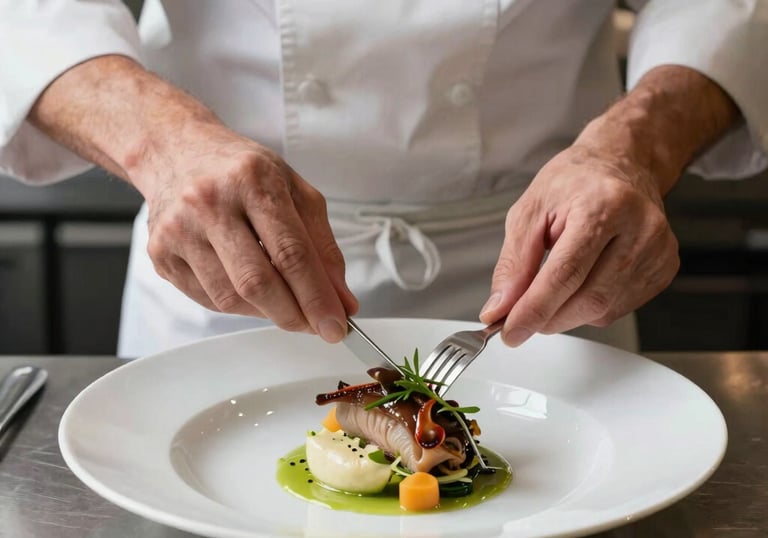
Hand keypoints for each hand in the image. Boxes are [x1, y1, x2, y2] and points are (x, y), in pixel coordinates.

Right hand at [138, 123, 357, 341]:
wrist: (176, 151)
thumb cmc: (241, 171)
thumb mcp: (295, 191)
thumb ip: (323, 245)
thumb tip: (340, 299)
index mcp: (252, 180)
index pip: (291, 253)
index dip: (318, 297)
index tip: (336, 324)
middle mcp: (210, 202)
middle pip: (258, 282)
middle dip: (294, 315)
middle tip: (315, 326)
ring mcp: (179, 230)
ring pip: (231, 298)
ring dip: (267, 312)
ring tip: (284, 301)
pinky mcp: (161, 254)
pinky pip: (208, 299)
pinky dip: (239, 305)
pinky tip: (251, 290)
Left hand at [479, 144, 678, 345]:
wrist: (620, 164)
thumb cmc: (574, 183)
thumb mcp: (529, 211)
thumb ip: (513, 264)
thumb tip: (500, 308)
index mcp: (603, 205)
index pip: (565, 274)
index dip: (534, 310)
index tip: (510, 331)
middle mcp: (639, 227)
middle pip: (589, 298)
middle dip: (548, 318)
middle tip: (521, 319)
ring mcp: (658, 249)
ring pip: (604, 310)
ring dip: (567, 314)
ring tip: (551, 291)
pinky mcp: (665, 268)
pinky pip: (619, 308)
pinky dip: (590, 308)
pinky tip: (581, 283)